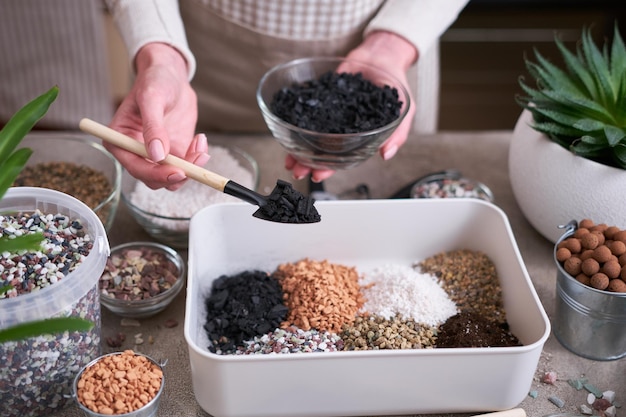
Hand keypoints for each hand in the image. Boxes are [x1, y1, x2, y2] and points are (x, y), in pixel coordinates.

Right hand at [106, 43, 209, 189]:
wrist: (171, 76)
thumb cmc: (155, 81)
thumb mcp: (151, 98)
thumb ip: (153, 126)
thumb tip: (156, 155)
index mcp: (120, 141)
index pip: (135, 167)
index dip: (155, 174)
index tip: (177, 171)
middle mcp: (136, 152)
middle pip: (154, 179)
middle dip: (176, 174)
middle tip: (196, 160)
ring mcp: (156, 155)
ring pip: (172, 177)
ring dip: (191, 167)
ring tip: (200, 144)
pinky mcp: (174, 153)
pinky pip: (186, 167)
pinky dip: (197, 158)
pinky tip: (200, 140)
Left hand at [285, 31, 416, 182]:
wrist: (382, 53)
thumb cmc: (395, 83)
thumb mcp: (403, 109)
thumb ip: (398, 132)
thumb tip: (386, 153)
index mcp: (358, 135)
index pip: (342, 157)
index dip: (330, 167)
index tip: (318, 175)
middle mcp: (340, 127)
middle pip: (320, 149)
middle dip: (307, 161)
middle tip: (297, 169)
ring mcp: (328, 111)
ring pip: (308, 132)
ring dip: (297, 144)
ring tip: (287, 156)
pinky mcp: (320, 94)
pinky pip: (303, 106)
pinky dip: (293, 114)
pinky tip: (283, 122)